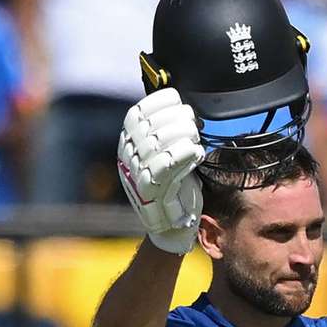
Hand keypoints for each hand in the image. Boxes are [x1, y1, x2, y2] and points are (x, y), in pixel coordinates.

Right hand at [117, 89, 205, 254]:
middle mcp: (128, 158)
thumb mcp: (168, 152)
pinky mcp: (152, 193)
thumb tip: (182, 102)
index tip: (178, 101)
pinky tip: (197, 153)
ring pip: (156, 145)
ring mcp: (137, 175)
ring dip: (181, 135)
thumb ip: (168, 129)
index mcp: (129, 143)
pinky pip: (166, 167)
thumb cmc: (175, 183)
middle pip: (148, 127)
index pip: (136, 114)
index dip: (158, 103)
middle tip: (193, 123)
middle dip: (175, 119)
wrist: (172, 225)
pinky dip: (184, 155)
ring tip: (196, 138)